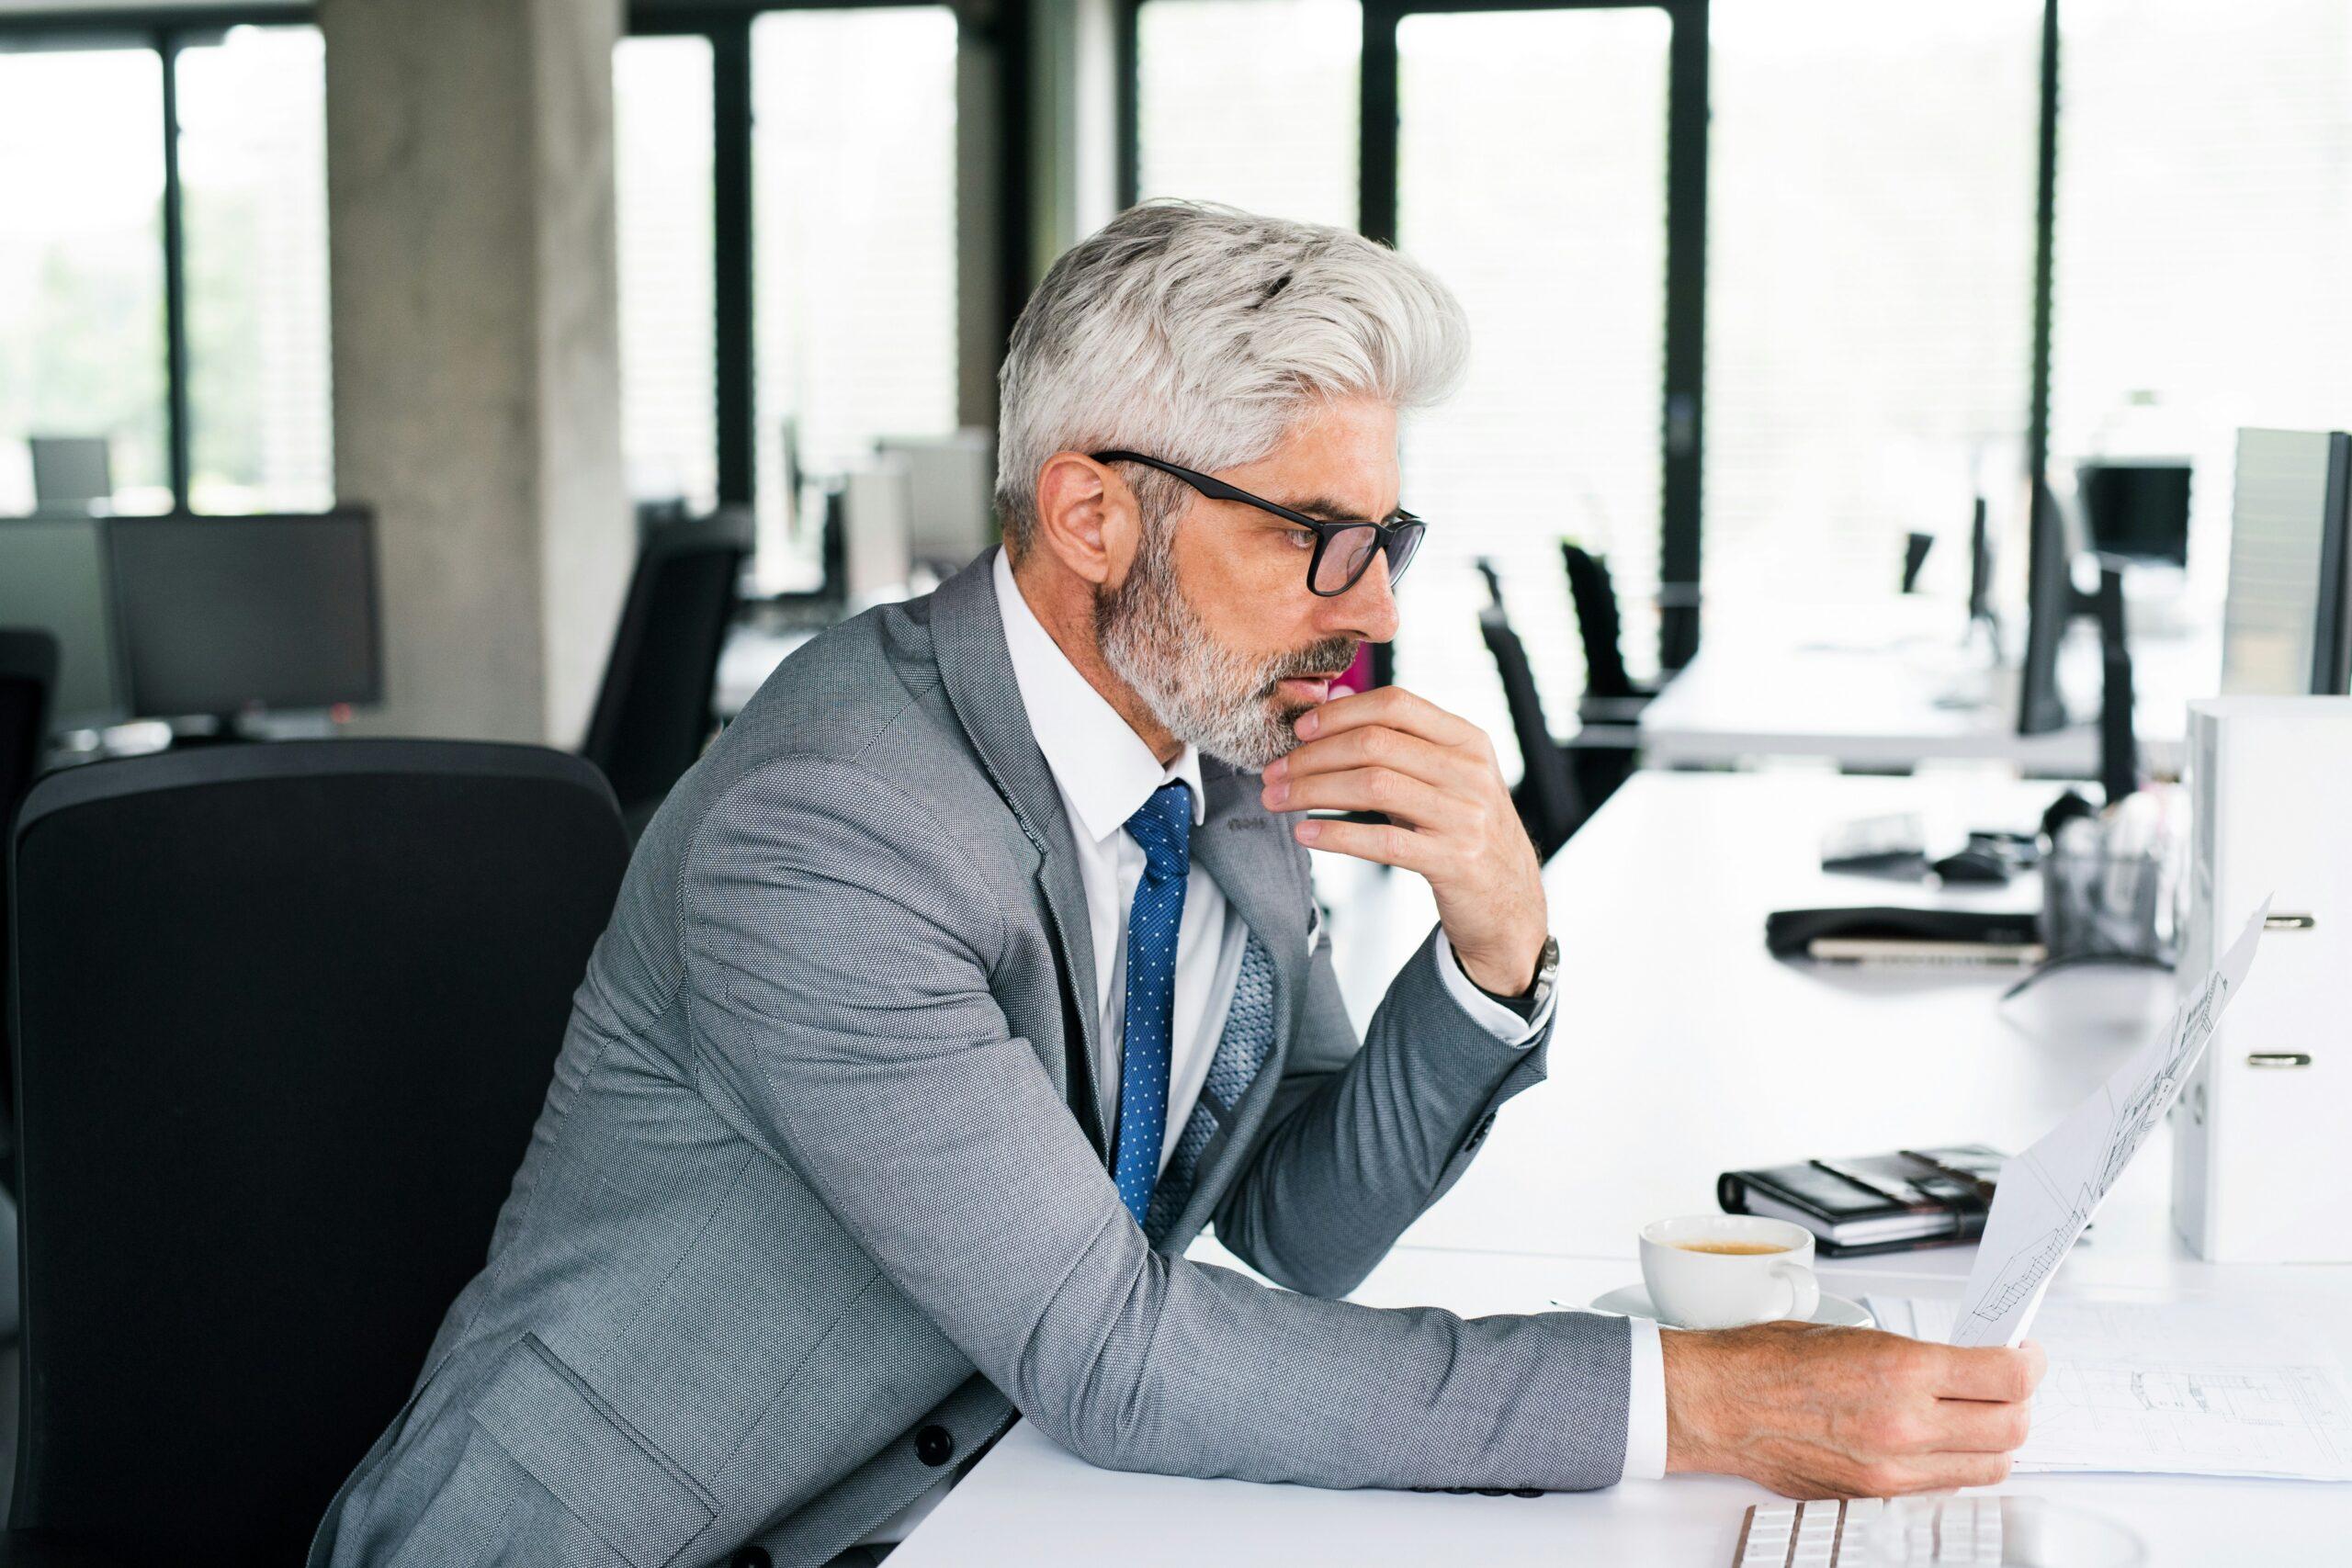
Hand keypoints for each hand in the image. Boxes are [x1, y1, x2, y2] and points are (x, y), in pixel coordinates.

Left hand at [1259, 687, 1547, 994]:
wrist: (1509, 903)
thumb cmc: (1465, 831)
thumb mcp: (1445, 778)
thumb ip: (1397, 739)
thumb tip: (1334, 698)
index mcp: (1467, 741)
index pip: (1395, 704)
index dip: (1340, 712)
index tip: (1299, 730)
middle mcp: (1469, 772)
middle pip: (1375, 744)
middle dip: (1312, 756)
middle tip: (1273, 772)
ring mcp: (1465, 817)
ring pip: (1373, 787)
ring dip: (1312, 791)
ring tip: (1278, 800)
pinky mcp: (1453, 861)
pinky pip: (1382, 841)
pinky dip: (1336, 835)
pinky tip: (1305, 833)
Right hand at [1662, 1322, 2046, 1496]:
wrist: (1720, 1404)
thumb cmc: (1768, 1360)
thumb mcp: (1855, 1332)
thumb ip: (1921, 1356)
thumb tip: (1967, 1365)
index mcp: (1901, 1371)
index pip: (2009, 1377)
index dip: (2029, 1363)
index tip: (2024, 1353)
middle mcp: (1905, 1425)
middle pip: (2013, 1427)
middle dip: (2021, 1401)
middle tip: (2009, 1381)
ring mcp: (1894, 1468)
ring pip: (1991, 1466)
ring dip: (1996, 1438)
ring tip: (1978, 1413)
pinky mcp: (1879, 1493)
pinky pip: (1947, 1485)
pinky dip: (1959, 1463)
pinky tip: (1942, 1438)